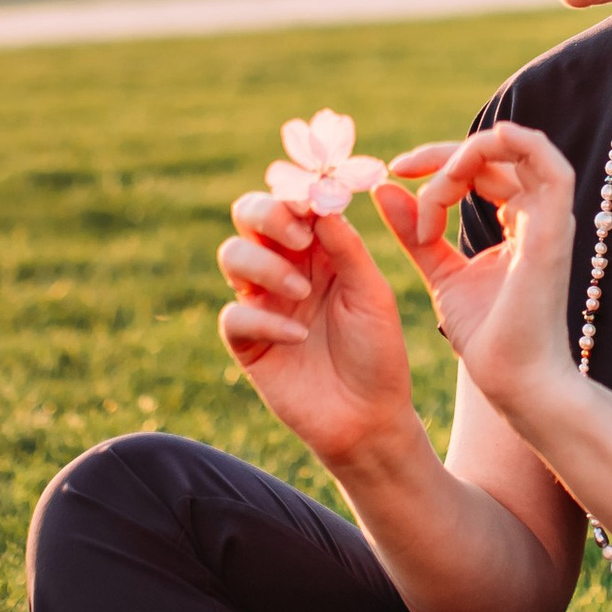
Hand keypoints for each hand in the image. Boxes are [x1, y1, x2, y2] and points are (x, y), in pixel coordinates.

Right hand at [217, 190, 418, 474]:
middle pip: (248, 216)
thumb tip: (319, 200)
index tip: (315, 202)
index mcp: (319, 249)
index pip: (291, 202)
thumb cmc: (378, 352)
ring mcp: (263, 303)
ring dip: (264, 265)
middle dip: (267, 215)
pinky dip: (264, 320)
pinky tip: (298, 338)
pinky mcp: (248, 343)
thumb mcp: (372, 293)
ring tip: (302, 293)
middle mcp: (285, 268)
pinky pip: (234, 315)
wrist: (370, 418)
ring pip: (232, 256)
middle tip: (299, 236)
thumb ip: (346, 246)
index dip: (296, 194)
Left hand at [374, 123, 581, 428]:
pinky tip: (476, 152)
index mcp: (520, 222)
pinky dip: (519, 143)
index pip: (481, 168)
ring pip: (516, 149)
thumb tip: (384, 188)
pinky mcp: (554, 229)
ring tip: (432, 185)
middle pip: (494, 154)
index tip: (394, 174)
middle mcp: (540, 214)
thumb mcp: (440, 273)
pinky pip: (550, 164)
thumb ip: (416, 232)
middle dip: (440, 157)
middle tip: (400, 170)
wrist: (514, 381)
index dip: (436, 162)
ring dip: (467, 154)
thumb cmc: (487, 336)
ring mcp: (551, 218)